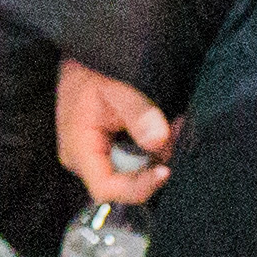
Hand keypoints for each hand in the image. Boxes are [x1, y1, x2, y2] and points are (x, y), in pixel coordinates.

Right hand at [53, 58, 169, 204]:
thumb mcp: (116, 89)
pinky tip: (158, 128)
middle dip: (155, 162)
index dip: (138, 187)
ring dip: (156, 154)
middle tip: (176, 131)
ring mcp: (94, 162)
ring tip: (172, 124)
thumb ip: (138, 114)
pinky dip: (150, 148)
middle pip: (126, 183)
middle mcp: (83, 164)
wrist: (79, 68)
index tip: (164, 171)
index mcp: (80, 151)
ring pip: (133, 172)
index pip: (107, 188)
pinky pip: (133, 162)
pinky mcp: (106, 156)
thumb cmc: (91, 77)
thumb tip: (159, 142)